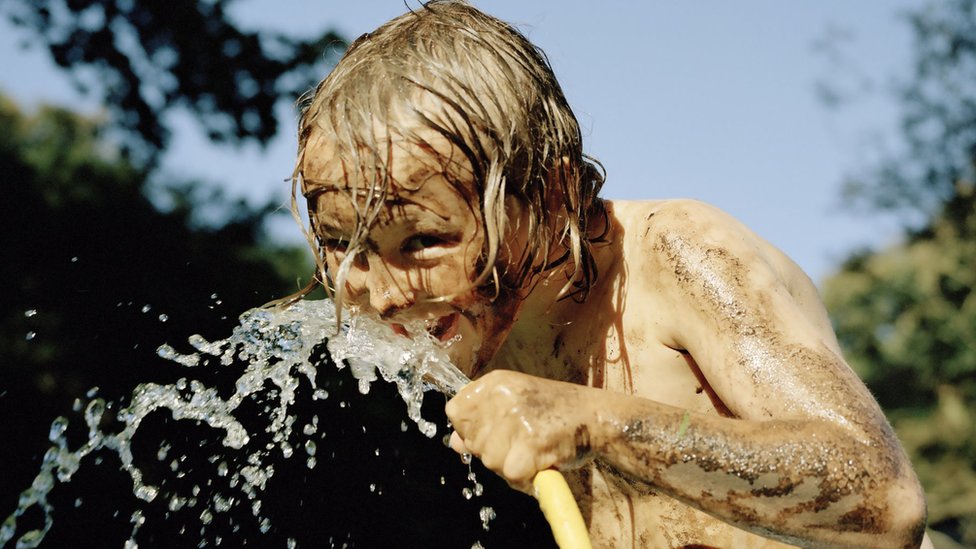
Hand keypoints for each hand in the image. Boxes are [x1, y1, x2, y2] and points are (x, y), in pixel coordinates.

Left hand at [445, 370, 596, 489]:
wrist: (596, 416)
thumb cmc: (554, 412)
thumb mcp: (514, 405)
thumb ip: (482, 421)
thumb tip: (454, 443)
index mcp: (495, 382)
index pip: (455, 412)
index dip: (469, 430)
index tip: (493, 432)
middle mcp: (502, 396)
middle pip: (472, 442)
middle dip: (493, 452)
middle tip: (522, 443)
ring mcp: (516, 419)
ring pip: (490, 461)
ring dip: (510, 466)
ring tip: (533, 452)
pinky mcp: (530, 443)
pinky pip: (511, 474)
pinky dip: (525, 478)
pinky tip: (540, 464)